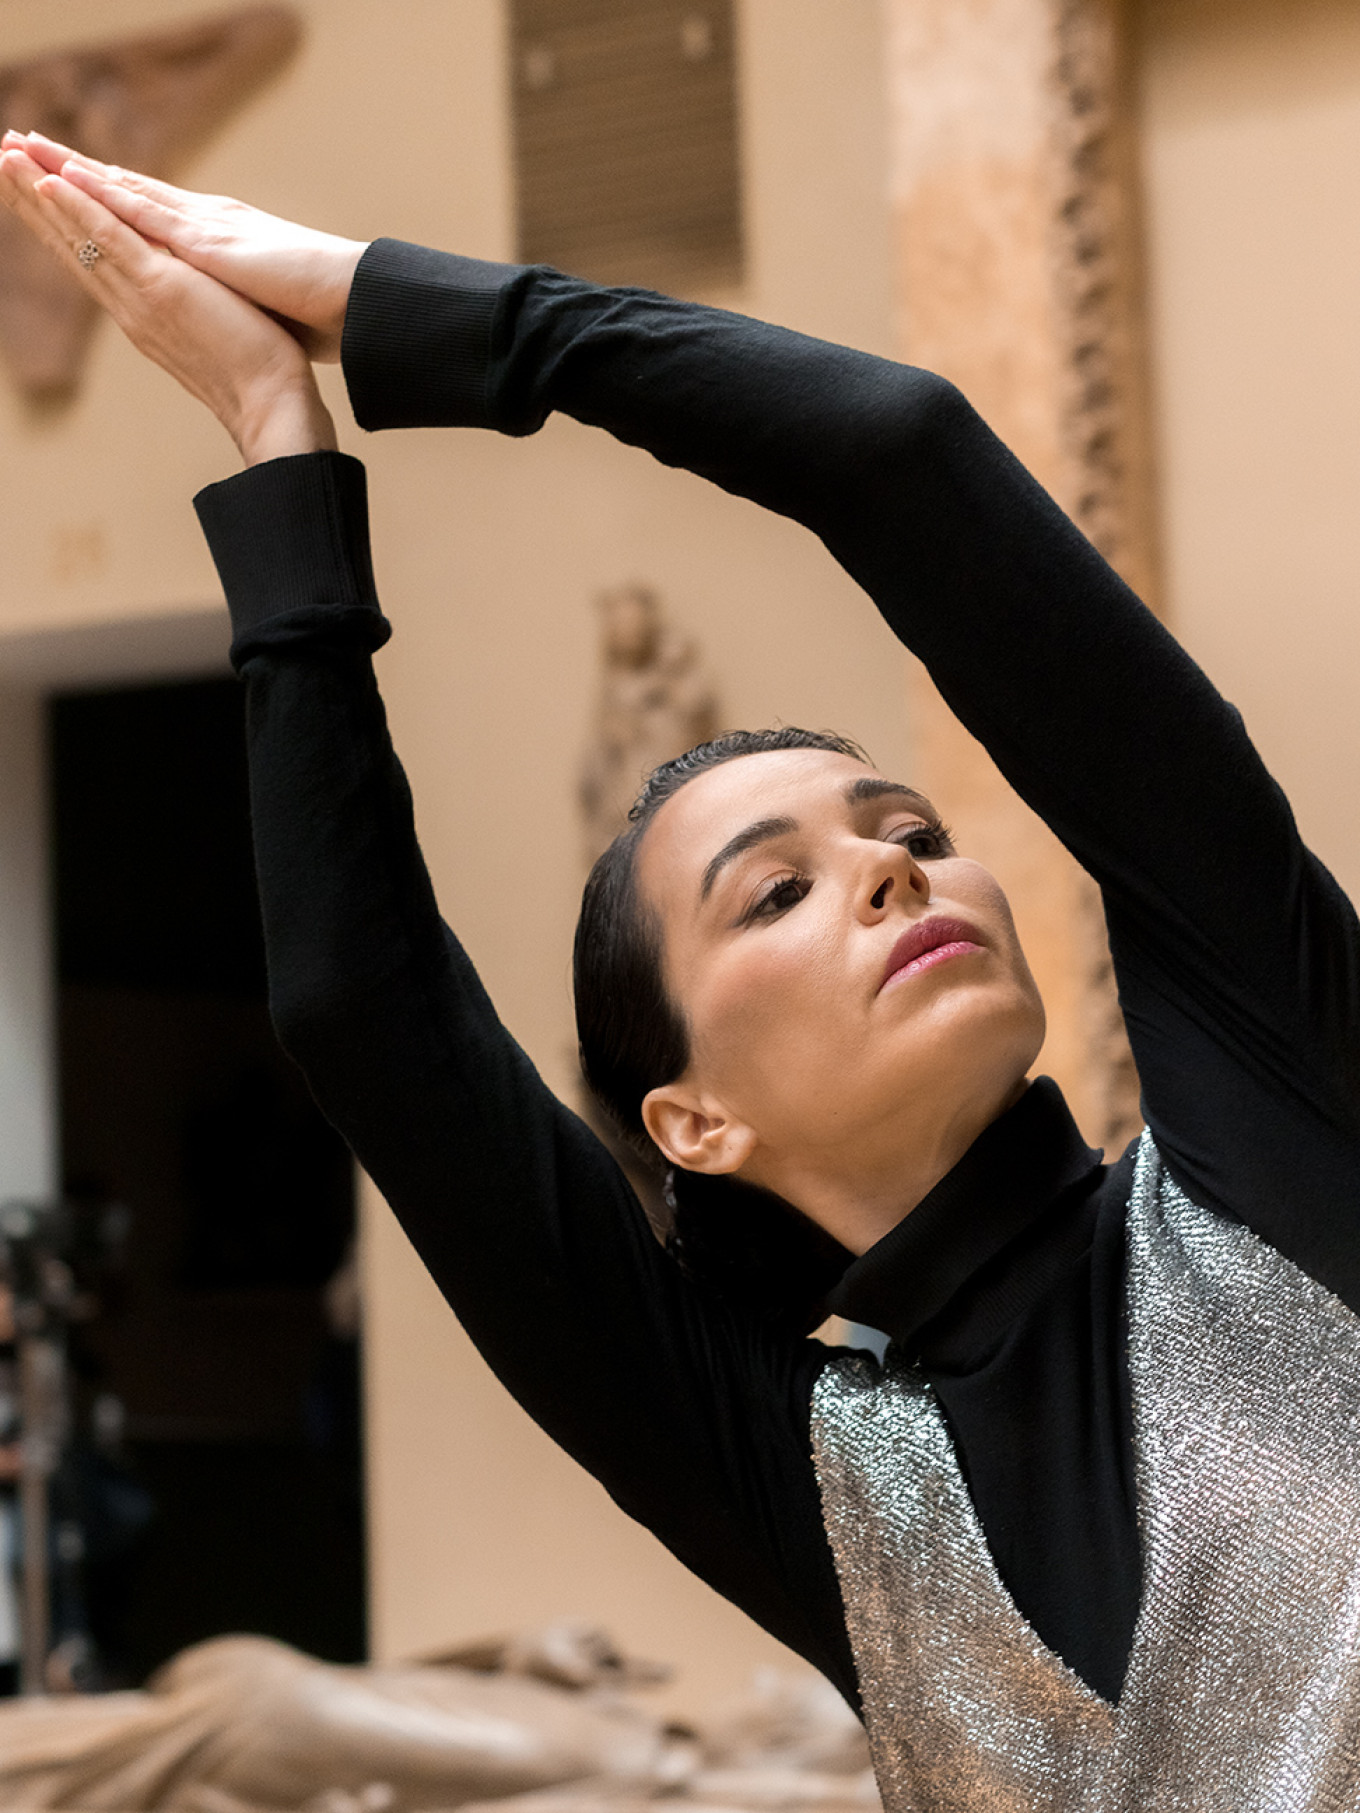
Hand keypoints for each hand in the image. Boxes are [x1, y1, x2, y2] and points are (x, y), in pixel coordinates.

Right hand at [0, 146, 335, 464]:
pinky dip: (78, 211)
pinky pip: (109, 239)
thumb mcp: (214, 326)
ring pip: (79, 234)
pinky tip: (47, 184)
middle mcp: (131, 303)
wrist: (272, 404)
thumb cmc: (257, 372)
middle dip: (32, 199)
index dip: (60, 220)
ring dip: (39, 193)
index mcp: (143, 308)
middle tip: (0, 158)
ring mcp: (141, 294)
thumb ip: (191, 308)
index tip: (31, 186)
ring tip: (5, 155)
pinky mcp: (161, 287)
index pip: (92, 256)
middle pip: (71, 242)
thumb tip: (189, 294)